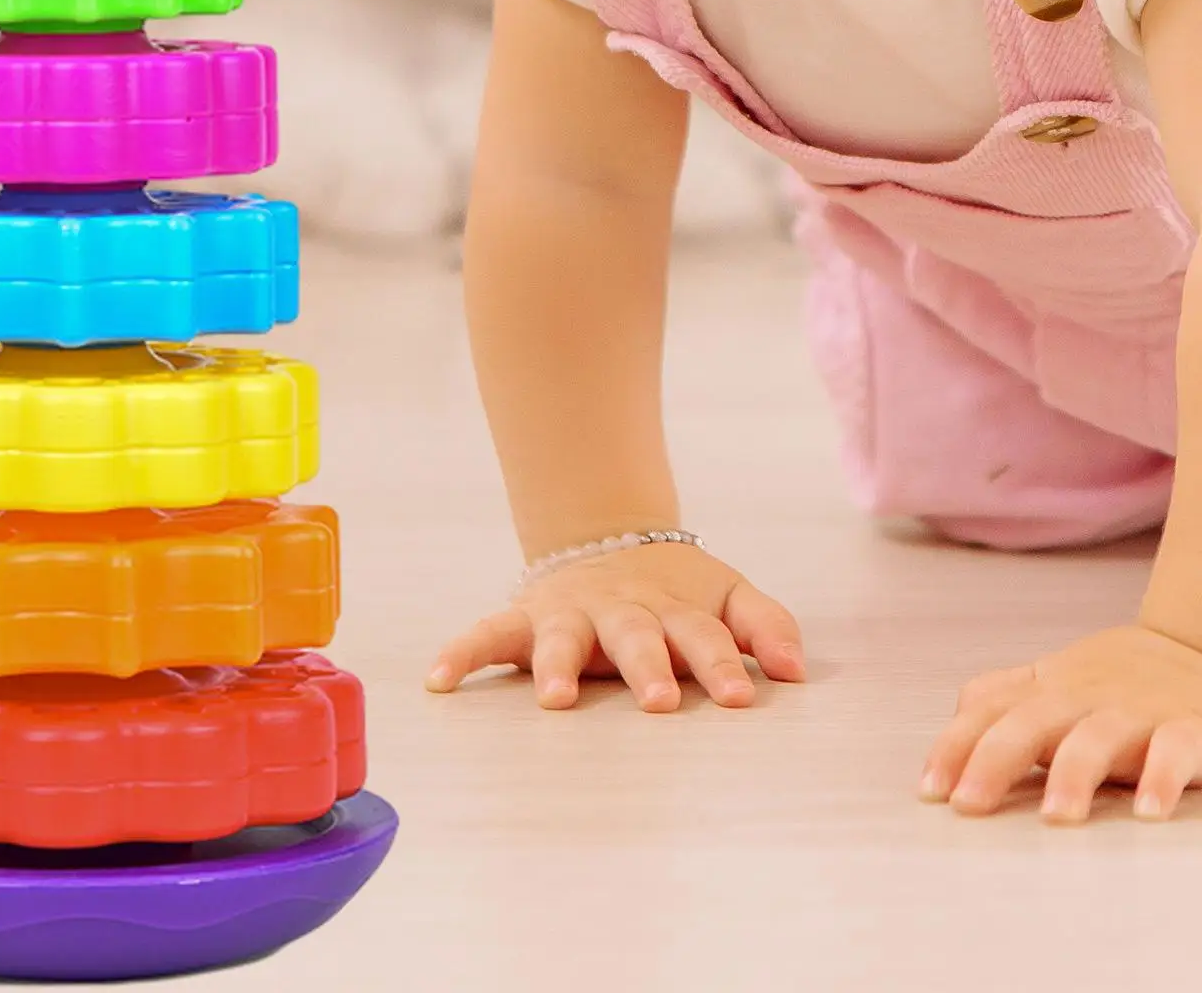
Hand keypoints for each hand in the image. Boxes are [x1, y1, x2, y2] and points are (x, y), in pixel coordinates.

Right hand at [425, 542, 805, 711]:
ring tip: (556, 699)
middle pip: (636, 635)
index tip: (740, 698)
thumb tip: (797, 672)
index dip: (722, 663)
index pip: (705, 635)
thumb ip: (765, 626)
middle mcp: (620, 610)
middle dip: (647, 667)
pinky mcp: (524, 617)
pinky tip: (439, 681)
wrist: (605, 536)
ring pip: (561, 637)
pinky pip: (487, 633)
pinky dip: (462, 652)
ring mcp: (569, 612)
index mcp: (674, 608)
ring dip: (558, 665)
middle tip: (659, 701)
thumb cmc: (674, 589)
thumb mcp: (726, 594)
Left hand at [921, 625, 1201, 821]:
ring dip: (1073, 774)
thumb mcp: (1052, 682)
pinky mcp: (1188, 725)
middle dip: (993, 761)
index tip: (928, 789)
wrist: (1192, 650)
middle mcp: (1081, 698)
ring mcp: (1133, 711)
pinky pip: (1176, 749)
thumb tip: (954, 719)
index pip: (985, 712)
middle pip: (1027, 723)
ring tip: (1054, 816)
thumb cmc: (1112, 680)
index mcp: (1043, 691)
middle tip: (968, 804)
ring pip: (1096, 737)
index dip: (953, 746)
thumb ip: (1004, 696)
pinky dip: (1162, 777)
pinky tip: (1148, 810)